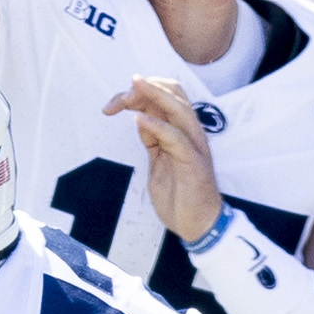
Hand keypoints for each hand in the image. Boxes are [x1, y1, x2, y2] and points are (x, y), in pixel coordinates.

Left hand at [104, 76, 222, 240]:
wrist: (198, 224)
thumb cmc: (181, 194)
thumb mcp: (158, 160)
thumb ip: (152, 138)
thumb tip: (140, 118)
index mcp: (183, 130)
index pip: (167, 95)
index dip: (142, 91)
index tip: (116, 101)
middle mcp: (191, 132)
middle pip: (173, 94)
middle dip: (145, 88)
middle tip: (121, 97)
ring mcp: (194, 145)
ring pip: (178, 108)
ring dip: (153, 95)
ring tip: (133, 90)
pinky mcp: (193, 162)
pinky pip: (175, 138)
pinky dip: (157, 126)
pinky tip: (139, 120)